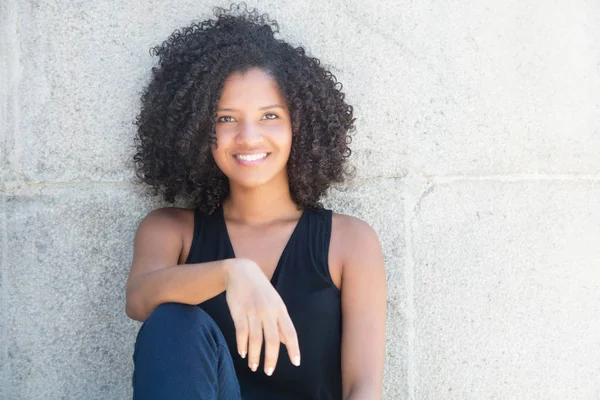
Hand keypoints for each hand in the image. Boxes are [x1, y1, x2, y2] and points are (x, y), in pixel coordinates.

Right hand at [224, 258, 300, 375]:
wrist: (241, 271)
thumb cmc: (261, 290)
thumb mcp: (275, 303)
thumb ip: (280, 322)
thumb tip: (285, 342)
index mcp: (280, 309)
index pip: (290, 332)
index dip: (294, 348)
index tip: (296, 363)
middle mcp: (268, 311)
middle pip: (272, 339)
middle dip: (271, 358)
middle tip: (269, 372)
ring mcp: (253, 312)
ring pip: (255, 339)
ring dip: (254, 355)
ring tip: (254, 366)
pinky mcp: (239, 312)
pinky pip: (241, 332)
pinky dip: (242, 345)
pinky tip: (242, 353)